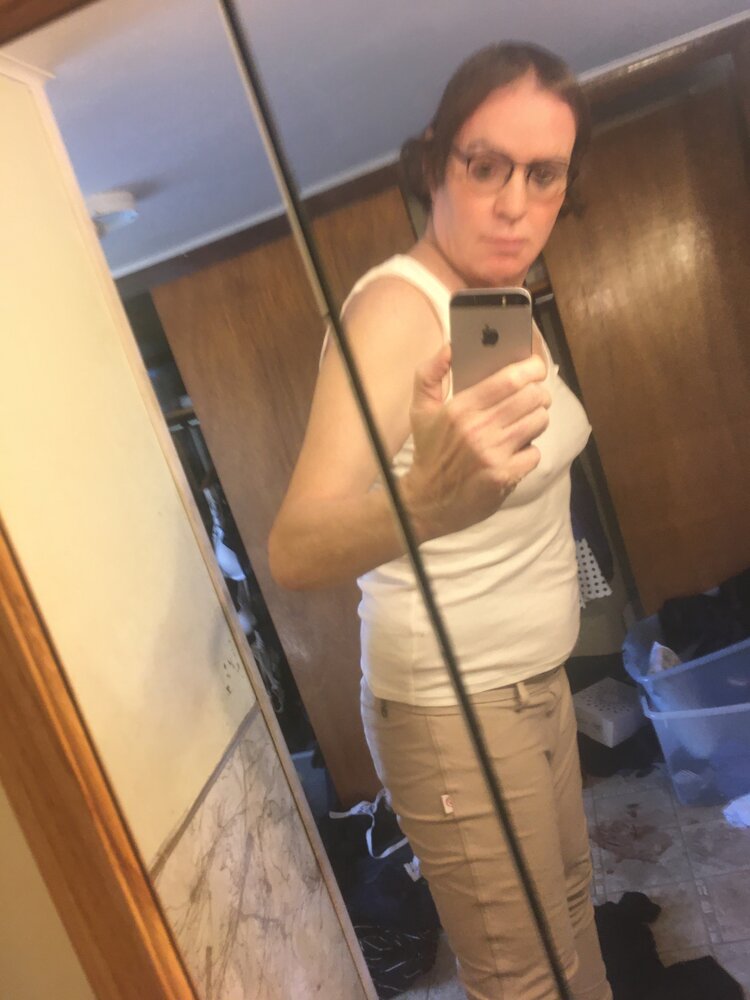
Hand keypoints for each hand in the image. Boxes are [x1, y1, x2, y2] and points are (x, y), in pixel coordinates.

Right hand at [401, 344, 549, 540]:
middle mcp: (478, 429)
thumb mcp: (420, 410)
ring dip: (535, 421)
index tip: (535, 367)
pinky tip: (513, 453)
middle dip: (538, 394)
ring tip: (522, 424)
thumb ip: (429, 373)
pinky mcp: (505, 476)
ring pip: (538, 422)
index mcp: (460, 408)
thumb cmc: (429, 451)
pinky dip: (528, 452)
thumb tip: (450, 347)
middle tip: (531, 398)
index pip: (510, 379)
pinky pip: (535, 453)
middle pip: (532, 397)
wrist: (428, 501)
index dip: (532, 368)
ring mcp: (494, 454)